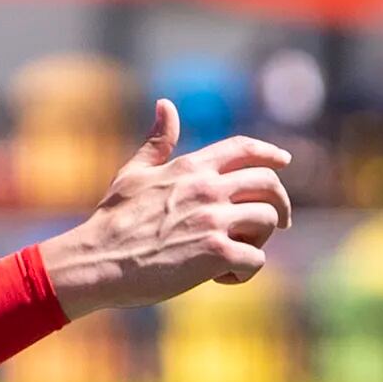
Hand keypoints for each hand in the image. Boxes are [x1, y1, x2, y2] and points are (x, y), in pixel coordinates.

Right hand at [38, 99, 291, 316]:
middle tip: (281, 223)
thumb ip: (157, 142)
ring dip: (257, 241)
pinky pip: (256, 259)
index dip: (269, 153)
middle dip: (280, 204)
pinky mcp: (216, 253)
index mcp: (191, 167)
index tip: (284, 161)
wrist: (97, 260)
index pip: (244, 149)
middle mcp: (208, 188)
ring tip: (233, 254)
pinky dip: (244, 271)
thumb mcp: (134, 173)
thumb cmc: (112, 220)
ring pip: (268, 222)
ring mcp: (214, 220)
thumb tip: (166, 104)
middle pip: (268, 185)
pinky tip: (221, 277)